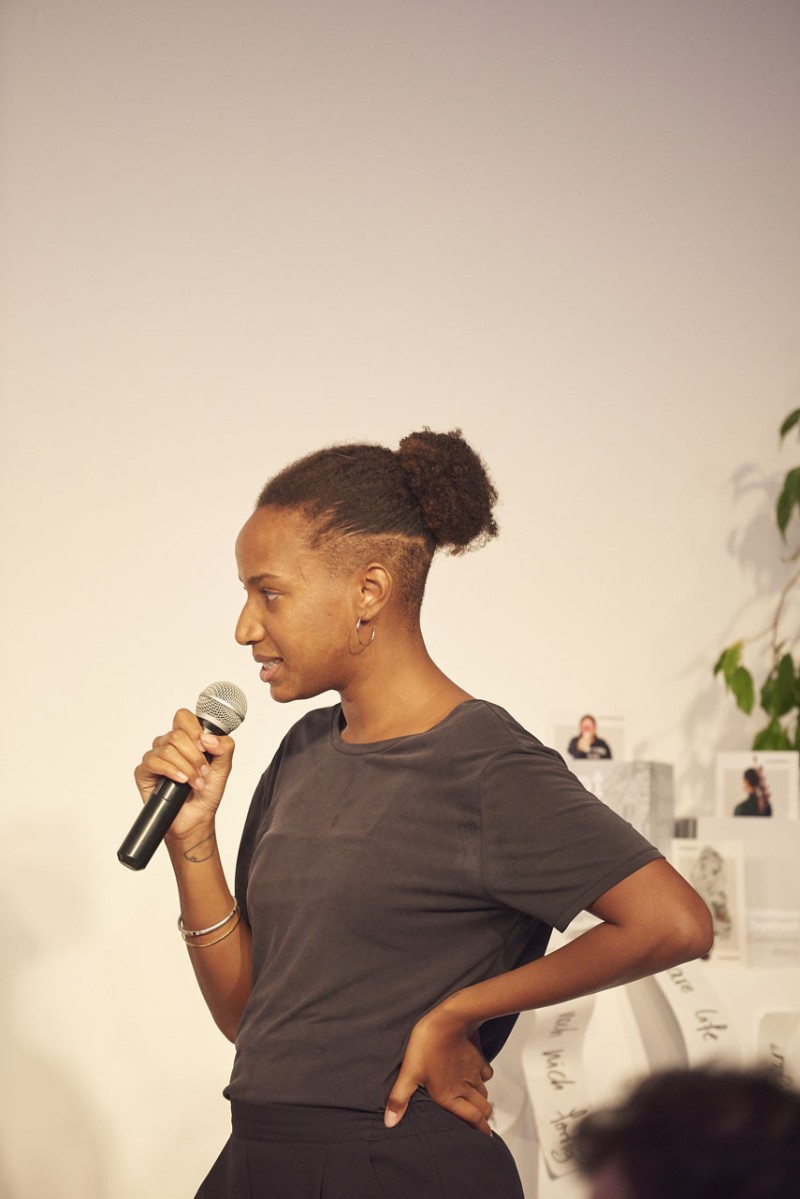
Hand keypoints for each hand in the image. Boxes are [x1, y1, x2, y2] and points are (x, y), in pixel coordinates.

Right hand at [133, 708, 234, 842]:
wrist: (196, 817)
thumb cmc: (207, 791)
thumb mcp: (224, 767)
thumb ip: (224, 747)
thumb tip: (207, 738)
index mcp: (186, 738)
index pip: (184, 717)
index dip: (195, 729)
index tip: (205, 747)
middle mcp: (168, 744)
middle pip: (177, 734)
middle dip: (195, 756)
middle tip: (203, 772)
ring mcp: (155, 757)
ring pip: (168, 749)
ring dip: (186, 768)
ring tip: (195, 782)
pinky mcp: (144, 771)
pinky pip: (154, 762)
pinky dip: (171, 771)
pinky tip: (180, 781)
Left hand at [384, 1007, 493, 1134]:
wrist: (447, 1020)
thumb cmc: (428, 1046)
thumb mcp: (409, 1073)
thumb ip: (400, 1099)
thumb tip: (390, 1122)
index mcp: (450, 1095)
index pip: (472, 1118)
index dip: (480, 1129)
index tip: (484, 1136)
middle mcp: (465, 1086)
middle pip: (482, 1108)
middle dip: (483, 1117)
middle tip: (482, 1122)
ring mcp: (473, 1072)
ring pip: (484, 1092)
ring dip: (483, 1100)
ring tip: (479, 1103)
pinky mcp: (477, 1057)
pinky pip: (486, 1073)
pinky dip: (484, 1078)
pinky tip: (477, 1076)